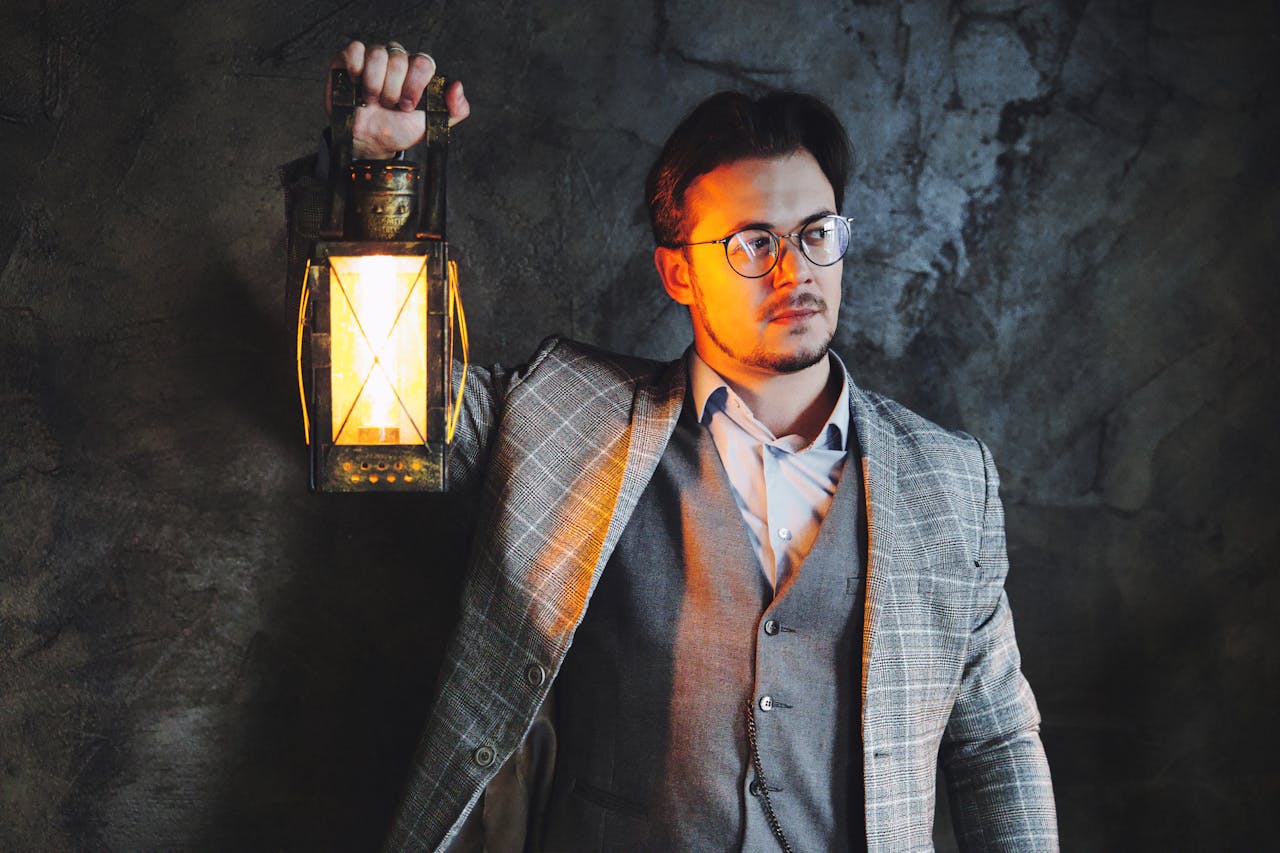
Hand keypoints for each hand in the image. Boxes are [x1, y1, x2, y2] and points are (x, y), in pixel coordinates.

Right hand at [325, 40, 470, 159]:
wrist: (368, 141)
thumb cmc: (399, 131)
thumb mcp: (432, 125)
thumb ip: (455, 110)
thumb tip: (457, 85)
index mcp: (418, 71)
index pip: (423, 63)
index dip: (415, 85)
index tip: (407, 106)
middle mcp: (398, 59)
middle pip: (399, 59)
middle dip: (393, 90)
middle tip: (389, 106)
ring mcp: (374, 57)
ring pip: (378, 53)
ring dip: (374, 84)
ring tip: (371, 101)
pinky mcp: (350, 58)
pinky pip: (355, 49)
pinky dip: (356, 68)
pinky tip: (356, 83)